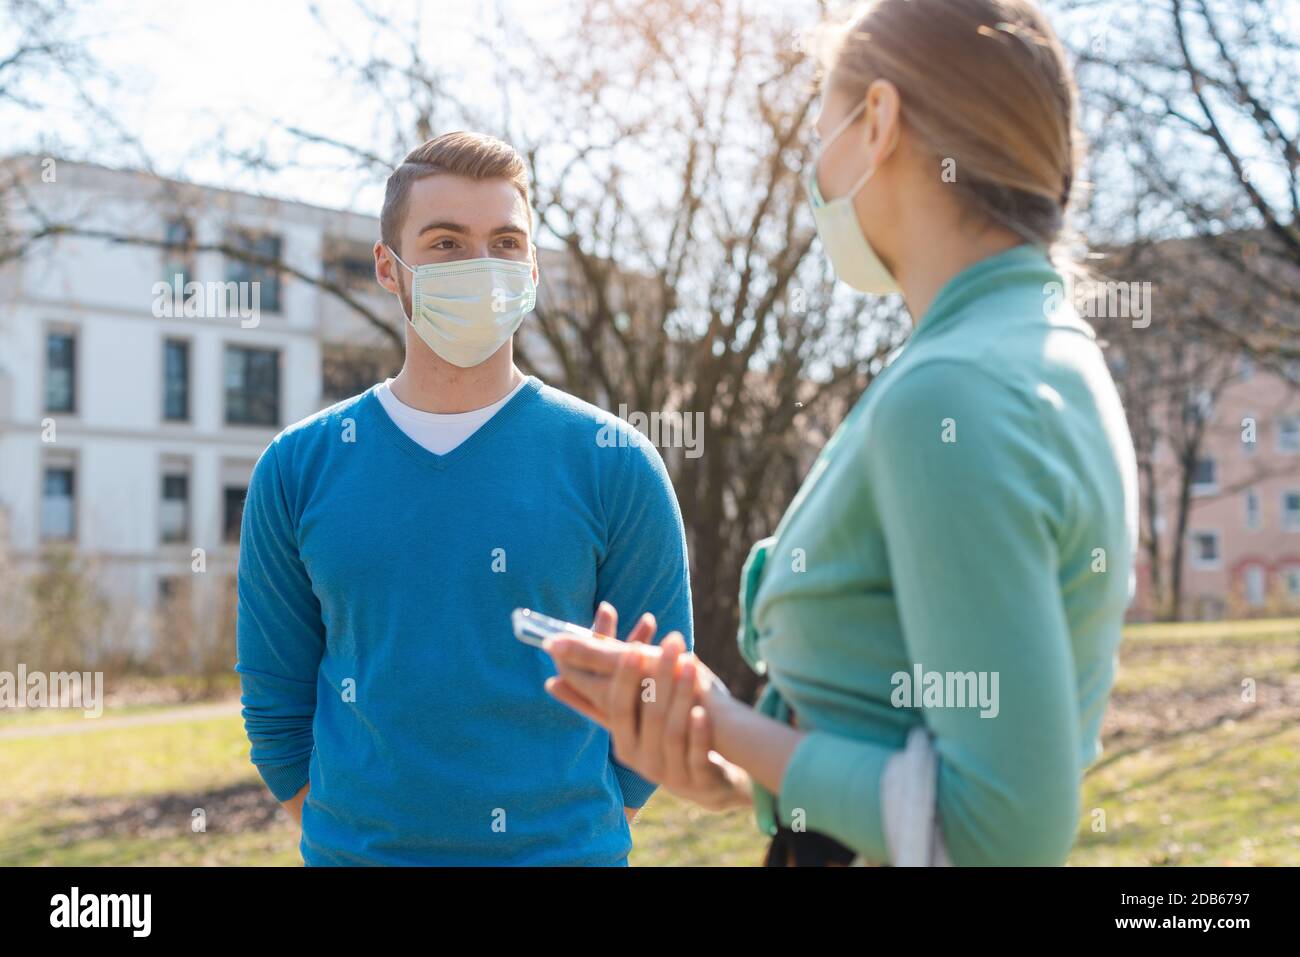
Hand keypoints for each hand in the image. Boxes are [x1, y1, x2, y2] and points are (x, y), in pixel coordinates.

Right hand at [544, 604, 750, 811]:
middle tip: (672, 640)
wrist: (705, 779)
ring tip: (692, 661)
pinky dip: (698, 733)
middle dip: (659, 674)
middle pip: (648, 716)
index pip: (615, 706)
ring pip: (672, 733)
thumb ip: (599, 694)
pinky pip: (696, 756)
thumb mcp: (632, 717)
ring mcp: (670, 772)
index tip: (634, 647)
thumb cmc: (659, 737)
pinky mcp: (699, 781)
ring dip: (682, 694)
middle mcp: (641, 759)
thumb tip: (550, 682)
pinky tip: (703, 710)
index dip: (624, 677)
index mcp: (622, 740)